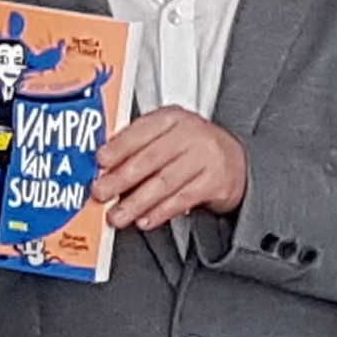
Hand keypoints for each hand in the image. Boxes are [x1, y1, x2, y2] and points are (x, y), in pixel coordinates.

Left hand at [93, 107, 246, 230]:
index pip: (142, 130)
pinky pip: (182, 199)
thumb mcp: (168, 135)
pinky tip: (145, 219)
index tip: (101, 161)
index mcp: (173, 118)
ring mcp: (205, 158)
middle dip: (121, 179)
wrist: (236, 162)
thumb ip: (140, 145)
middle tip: (102, 193)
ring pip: (164, 182)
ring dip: (137, 202)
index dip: (119, 146)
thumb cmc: (193, 148)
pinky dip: (160, 212)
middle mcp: (191, 134)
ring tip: (119, 215)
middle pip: (150, 158)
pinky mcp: (215, 182)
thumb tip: (106, 166)